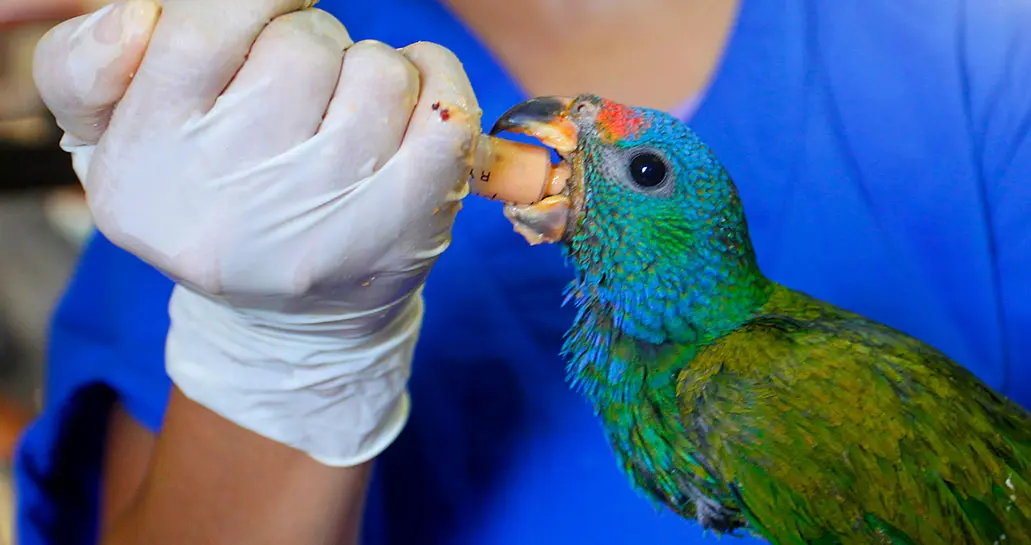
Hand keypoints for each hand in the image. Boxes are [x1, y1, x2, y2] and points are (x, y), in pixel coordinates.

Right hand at [33, 0, 478, 465]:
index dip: (248, 4)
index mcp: (148, 161)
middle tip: (300, 96)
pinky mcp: (407, 227)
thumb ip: (87, 65)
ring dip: (371, 74)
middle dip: (308, 47)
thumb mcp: (115, 140)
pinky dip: (438, 85)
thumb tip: (139, 15)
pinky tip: (411, 107)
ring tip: (346, 117)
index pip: (205, 22)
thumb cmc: (206, 201)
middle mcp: (235, 196)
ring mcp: (330, 218)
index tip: (259, 23)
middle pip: (302, 43)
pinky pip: (448, 113)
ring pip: (380, 71)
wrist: (290, 317)